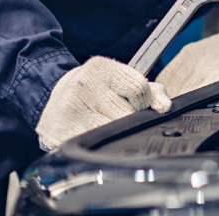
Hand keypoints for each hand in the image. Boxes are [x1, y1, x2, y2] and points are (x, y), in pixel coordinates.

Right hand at [35, 56, 171, 150]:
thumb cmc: (96, 92)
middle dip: (131, 122)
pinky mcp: (58, 134)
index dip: (144, 102)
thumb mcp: (121, 82)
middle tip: (121, 120)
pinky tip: (95, 141)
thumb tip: (165, 107)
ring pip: (111, 135)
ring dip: (116, 138)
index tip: (139, 106)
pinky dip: (100, 149)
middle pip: (127, 115)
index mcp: (100, 69)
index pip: (139, 88)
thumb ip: (151, 91)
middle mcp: (82, 86)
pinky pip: (92, 150)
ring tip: (108, 129)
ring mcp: (68, 111)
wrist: (53, 100)